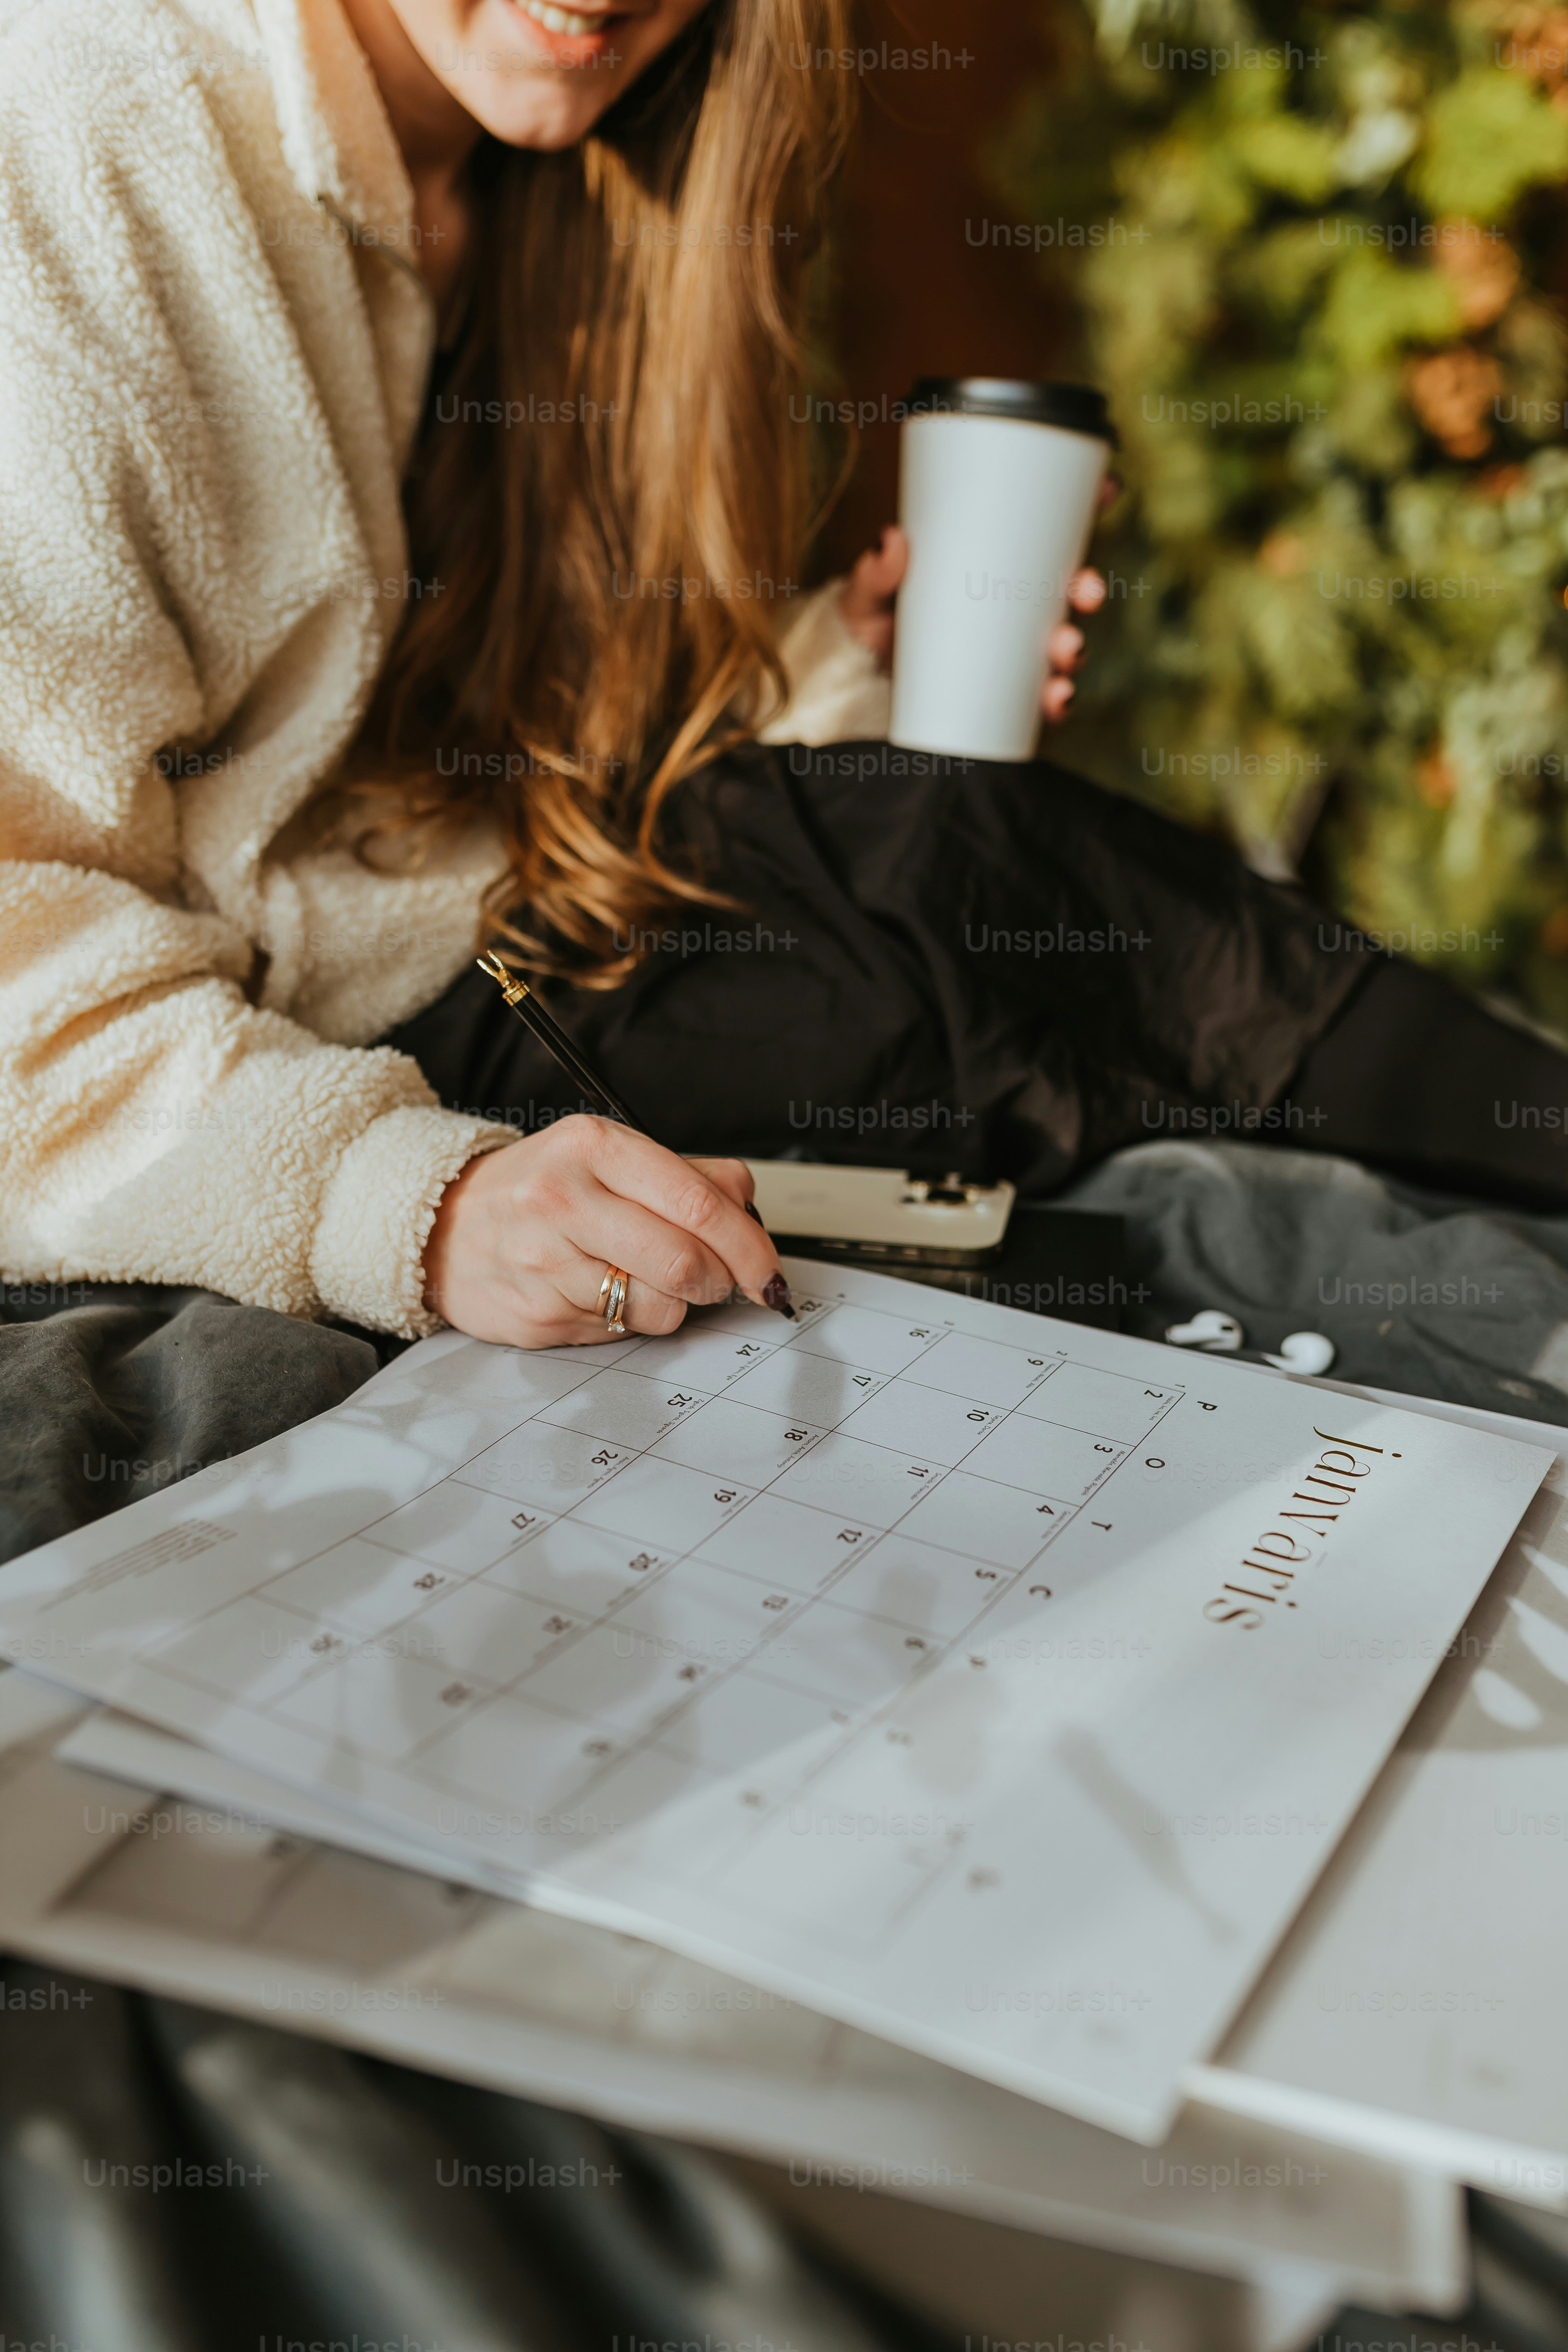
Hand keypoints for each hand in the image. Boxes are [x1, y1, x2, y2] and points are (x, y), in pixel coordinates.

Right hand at [421, 1116, 789, 1347]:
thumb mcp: (608, 1157)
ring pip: (658, 1307)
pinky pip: (617, 1333)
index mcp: (594, 1146)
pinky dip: (622, 1320)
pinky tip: (594, 1292)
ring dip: (669, 1303)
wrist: (440, 1226)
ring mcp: (544, 1260)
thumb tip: (749, 1209)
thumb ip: (688, 1175)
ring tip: (637, 1278)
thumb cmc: (539, 1190)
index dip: (750, 1246)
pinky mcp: (535, 1315)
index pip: (699, 1202)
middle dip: (719, 1282)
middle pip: (686, 1262)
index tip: (769, 1270)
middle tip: (719, 1281)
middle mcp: (564, 1198)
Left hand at [840, 523, 1107, 721]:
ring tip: (1066, 649)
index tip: (1109, 488)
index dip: (1087, 507)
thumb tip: (890, 539)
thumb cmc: (870, 624)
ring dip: (1075, 647)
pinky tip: (1059, 698)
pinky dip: (1058, 700)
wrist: (857, 683)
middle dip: (1087, 589)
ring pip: (1063, 644)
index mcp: (992, 566)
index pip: (1048, 533)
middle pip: (1068, 591)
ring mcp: (1011, 650)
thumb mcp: (868, 594)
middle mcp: (1012, 606)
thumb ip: (877, 573)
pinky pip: (1043, 698)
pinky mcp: (1004, 693)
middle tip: (1085, 593)